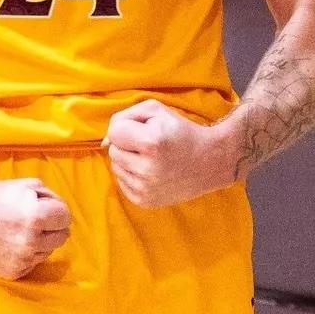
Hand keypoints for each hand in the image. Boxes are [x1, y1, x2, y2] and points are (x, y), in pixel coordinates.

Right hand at [0, 174, 69, 279]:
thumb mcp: (27, 185)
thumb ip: (52, 198)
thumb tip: (64, 216)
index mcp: (37, 217)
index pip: (66, 218)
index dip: (56, 211)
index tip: (45, 208)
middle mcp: (30, 242)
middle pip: (61, 238)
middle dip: (51, 227)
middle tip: (31, 219)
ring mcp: (21, 259)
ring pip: (47, 252)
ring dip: (38, 242)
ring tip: (16, 230)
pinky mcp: (12, 272)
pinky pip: (32, 263)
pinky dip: (26, 254)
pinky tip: (9, 242)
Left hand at [103, 99, 238, 208]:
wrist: (210, 161)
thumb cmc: (181, 131)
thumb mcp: (156, 111)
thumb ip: (124, 117)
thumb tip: (104, 142)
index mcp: (151, 142)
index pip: (114, 133)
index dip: (127, 128)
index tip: (144, 130)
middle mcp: (147, 168)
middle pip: (113, 151)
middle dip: (127, 145)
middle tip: (151, 145)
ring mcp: (146, 188)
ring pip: (116, 167)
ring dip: (129, 160)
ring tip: (152, 158)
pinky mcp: (145, 201)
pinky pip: (122, 183)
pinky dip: (133, 175)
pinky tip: (151, 171)